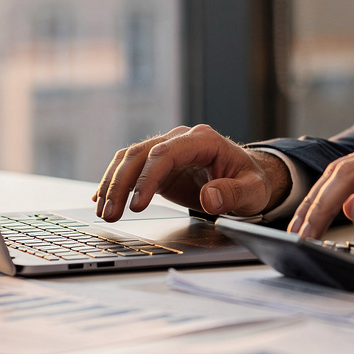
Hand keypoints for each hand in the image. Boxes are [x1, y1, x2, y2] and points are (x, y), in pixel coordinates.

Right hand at [92, 125, 287, 221]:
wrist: (248, 177)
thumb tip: (209, 197)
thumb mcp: (252, 191)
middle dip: (122, 185)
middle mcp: (181, 139)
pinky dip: (114, 182)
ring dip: (113, 185)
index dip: (148, 178)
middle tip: (111, 215)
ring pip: (130, 159)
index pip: (166, 154)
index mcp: (203, 140)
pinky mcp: (160, 164)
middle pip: (141, 155)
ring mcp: (168, 149)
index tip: (137, 205)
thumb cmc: (251, 182)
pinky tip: (101, 200)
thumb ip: (233, 193)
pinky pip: (131, 168)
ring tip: (104, 213)